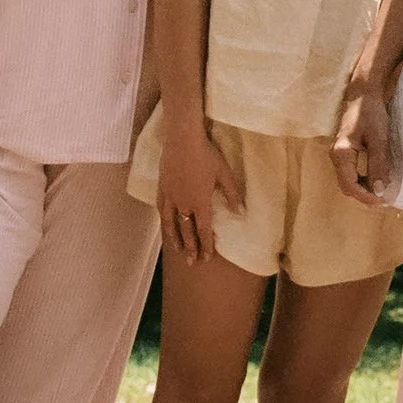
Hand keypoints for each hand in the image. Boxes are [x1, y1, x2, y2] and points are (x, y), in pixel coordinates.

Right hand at [160, 118, 244, 264]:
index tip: (207, 257)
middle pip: (186, 231)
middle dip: (190, 247)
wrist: (182, 140)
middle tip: (192, 262)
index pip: (204, 229)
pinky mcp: (162, 188)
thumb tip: (240, 212)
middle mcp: (183, 203)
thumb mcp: (224, 173)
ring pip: (171, 224)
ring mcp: (170, 197)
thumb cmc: (206, 155)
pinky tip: (165, 225)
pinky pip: (161, 210)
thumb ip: (232, 194)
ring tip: (178, 250)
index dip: (206, 244)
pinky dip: (164, 221)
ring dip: (175, 239)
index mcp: (200, 202)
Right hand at [332, 87, 392, 205]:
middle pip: (347, 186)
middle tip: (385, 198)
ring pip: (348, 181)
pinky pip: (350, 173)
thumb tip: (379, 191)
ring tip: (381, 191)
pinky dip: (362, 180)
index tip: (384, 201)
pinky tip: (375, 179)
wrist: (363, 94)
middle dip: (364, 195)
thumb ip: (378, 165)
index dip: (366, 197)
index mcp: (341, 153)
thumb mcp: (379, 139)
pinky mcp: (344, 152)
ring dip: (363, 189)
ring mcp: (338, 154)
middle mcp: (335, 156)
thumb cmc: (371, 113)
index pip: (350, 185)